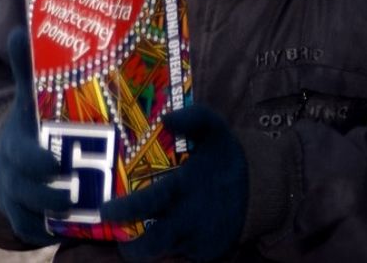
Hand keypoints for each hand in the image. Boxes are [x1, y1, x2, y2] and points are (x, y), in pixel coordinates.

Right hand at [0, 27, 70, 245]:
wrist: (6, 158)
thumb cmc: (29, 124)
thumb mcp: (28, 99)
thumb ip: (29, 69)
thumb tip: (18, 28)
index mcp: (17, 144)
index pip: (24, 155)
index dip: (40, 161)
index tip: (56, 162)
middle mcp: (13, 174)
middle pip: (29, 191)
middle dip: (55, 194)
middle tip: (82, 194)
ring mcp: (17, 199)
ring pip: (33, 216)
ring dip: (61, 218)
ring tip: (91, 213)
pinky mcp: (24, 220)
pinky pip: (35, 232)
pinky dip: (52, 233)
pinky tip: (83, 231)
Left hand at [100, 104, 247, 261]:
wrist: (261, 189)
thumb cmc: (226, 157)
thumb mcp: (215, 128)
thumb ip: (193, 117)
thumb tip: (166, 120)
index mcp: (187, 188)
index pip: (150, 203)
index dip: (125, 210)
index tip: (105, 210)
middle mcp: (191, 220)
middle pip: (153, 245)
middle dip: (131, 249)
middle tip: (116, 238)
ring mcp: (199, 242)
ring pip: (164, 252)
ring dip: (148, 245)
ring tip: (136, 235)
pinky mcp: (207, 255)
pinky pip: (181, 254)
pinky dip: (170, 247)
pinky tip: (165, 232)